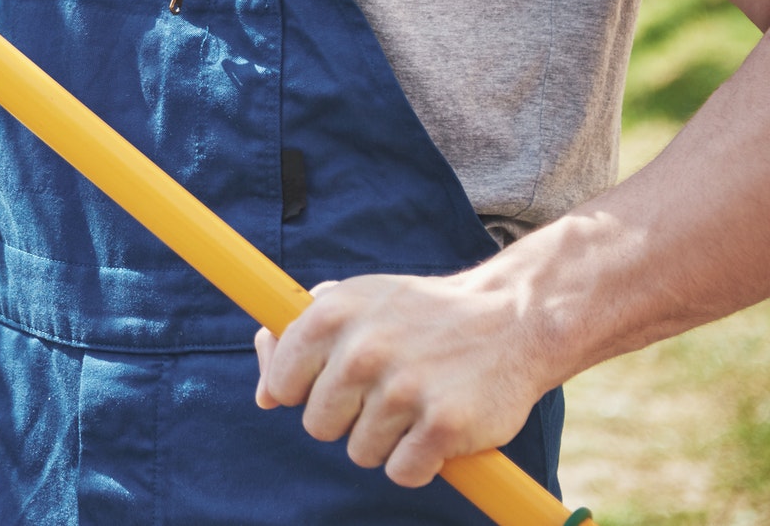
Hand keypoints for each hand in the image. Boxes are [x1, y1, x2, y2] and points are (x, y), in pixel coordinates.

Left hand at [253, 273, 551, 487]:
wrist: (512, 317)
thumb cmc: (421, 314)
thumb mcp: (356, 302)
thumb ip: (299, 338)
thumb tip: (263, 395)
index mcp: (330, 315)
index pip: (280, 386)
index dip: (304, 393)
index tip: (334, 383)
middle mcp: (361, 351)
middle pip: (318, 426)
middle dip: (348, 419)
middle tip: (386, 391)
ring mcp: (402, 389)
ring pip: (360, 452)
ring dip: (387, 440)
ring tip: (417, 401)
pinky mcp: (442, 425)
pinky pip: (403, 472)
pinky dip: (420, 462)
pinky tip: (437, 427)